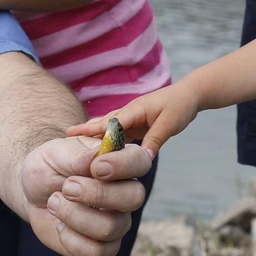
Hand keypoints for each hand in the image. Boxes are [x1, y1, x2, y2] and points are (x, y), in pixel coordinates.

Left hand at [20, 136, 152, 255]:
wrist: (31, 194)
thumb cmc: (49, 168)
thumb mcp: (55, 154)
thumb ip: (76, 155)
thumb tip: (95, 158)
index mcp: (120, 163)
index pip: (141, 161)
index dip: (124, 165)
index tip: (96, 167)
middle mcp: (125, 194)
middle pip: (135, 198)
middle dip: (96, 194)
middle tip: (67, 187)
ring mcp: (116, 222)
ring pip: (111, 228)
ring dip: (74, 215)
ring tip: (54, 202)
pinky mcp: (102, 248)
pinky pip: (97, 253)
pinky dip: (71, 240)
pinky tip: (60, 226)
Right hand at [68, 81, 200, 156]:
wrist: (189, 95)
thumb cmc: (180, 106)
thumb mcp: (169, 125)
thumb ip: (154, 141)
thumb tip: (143, 160)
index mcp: (135, 110)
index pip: (111, 122)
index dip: (94, 130)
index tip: (77, 137)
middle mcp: (129, 113)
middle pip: (104, 122)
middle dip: (86, 129)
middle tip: (66, 135)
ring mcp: (131, 118)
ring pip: (108, 127)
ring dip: (93, 133)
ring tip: (74, 140)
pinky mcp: (136, 125)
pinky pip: (117, 132)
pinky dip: (106, 138)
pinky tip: (97, 145)